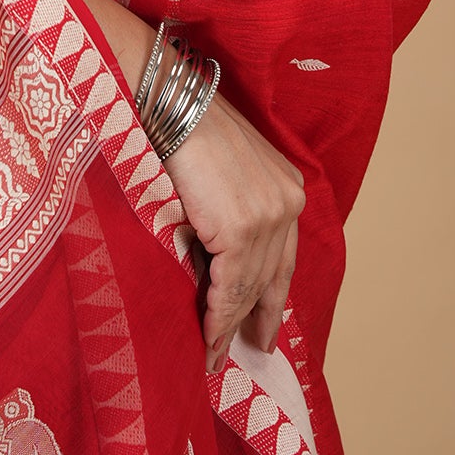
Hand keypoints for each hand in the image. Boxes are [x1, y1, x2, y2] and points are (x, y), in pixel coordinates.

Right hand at [163, 88, 304, 374]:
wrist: (168, 99)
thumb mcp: (222, 172)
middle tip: (251, 350)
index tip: (264, 326)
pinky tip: (207, 338)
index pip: (282, 255)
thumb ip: (231, 210)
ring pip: (248, 288)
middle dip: (259, 318)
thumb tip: (215, 262)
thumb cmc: (184, 127)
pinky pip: (229, 287)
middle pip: (272, 276)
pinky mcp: (239, 228)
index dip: (271, 295)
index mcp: (287, 186)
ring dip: (230, 326)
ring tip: (214, 355)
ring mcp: (266, 216)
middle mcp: (287, 202)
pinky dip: (217, 317)